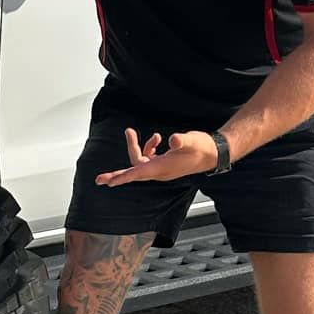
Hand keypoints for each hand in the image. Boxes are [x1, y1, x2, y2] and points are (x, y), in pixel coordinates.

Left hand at [95, 127, 218, 186]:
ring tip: (130, 131)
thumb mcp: (192, 140)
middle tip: (99, 179)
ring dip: (135, 148)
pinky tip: (156, 138)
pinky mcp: (165, 164)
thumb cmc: (202, 147)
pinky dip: (148, 149)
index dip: (122, 177)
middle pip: (133, 172)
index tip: (108, 183)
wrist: (214, 153)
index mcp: (162, 168)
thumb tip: (173, 139)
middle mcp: (159, 171)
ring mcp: (162, 169)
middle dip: (117, 173)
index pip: (137, 173)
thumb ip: (181, 140)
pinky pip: (149, 160)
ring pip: (140, 163)